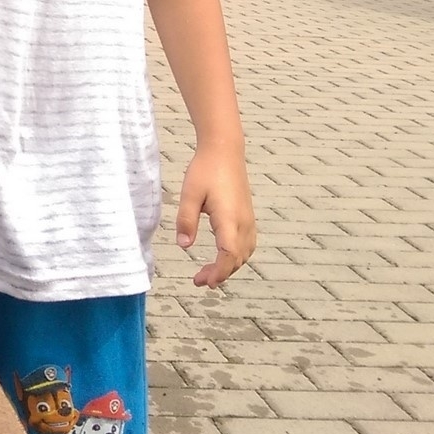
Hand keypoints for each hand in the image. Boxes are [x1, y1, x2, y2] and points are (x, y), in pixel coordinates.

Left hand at [176, 142, 254, 287]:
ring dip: (229, 266)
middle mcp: (243, 222)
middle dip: (220, 273)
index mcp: (230, 218)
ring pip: (244, 253)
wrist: (224, 151)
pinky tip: (224, 257)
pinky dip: (237, 256)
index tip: (206, 282)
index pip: (229, 254)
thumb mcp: (189, 194)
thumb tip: (184, 246)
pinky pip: (248, 244)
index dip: (219, 272)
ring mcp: (249, 219)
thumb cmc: (205, 170)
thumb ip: (186, 221)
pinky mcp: (248, 215)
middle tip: (198, 281)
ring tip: (208, 273)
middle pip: (237, 258)